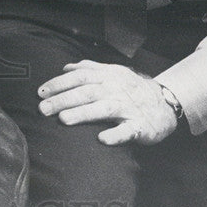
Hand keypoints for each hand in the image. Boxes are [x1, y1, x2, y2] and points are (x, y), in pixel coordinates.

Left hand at [37, 60, 178, 145]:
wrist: (166, 104)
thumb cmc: (131, 89)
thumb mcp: (113, 73)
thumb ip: (89, 69)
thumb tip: (65, 67)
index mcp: (108, 76)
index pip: (80, 76)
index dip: (60, 83)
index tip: (40, 92)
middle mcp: (117, 90)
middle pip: (87, 92)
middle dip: (64, 100)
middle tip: (43, 109)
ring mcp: (129, 108)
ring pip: (104, 109)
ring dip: (83, 113)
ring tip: (63, 119)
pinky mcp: (140, 127)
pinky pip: (128, 131)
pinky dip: (116, 135)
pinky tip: (102, 139)